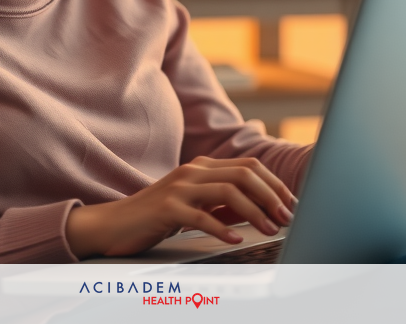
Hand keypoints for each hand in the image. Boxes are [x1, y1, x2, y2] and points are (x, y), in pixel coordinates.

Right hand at [65, 156, 297, 258]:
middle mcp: (193, 171)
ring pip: (228, 191)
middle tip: (287, 218)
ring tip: (268, 229)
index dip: (274, 184)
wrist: (114, 224)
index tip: (292, 204)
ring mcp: (179, 188)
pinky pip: (201, 216)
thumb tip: (261, 209)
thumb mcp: (195, 204)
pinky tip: (236, 239)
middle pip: (244, 174)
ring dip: (254, 212)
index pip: (250, 166)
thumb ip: (223, 202)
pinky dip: (223, 228)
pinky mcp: (167, 208)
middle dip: (271, 196)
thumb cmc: (157, 217)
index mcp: (202, 166)